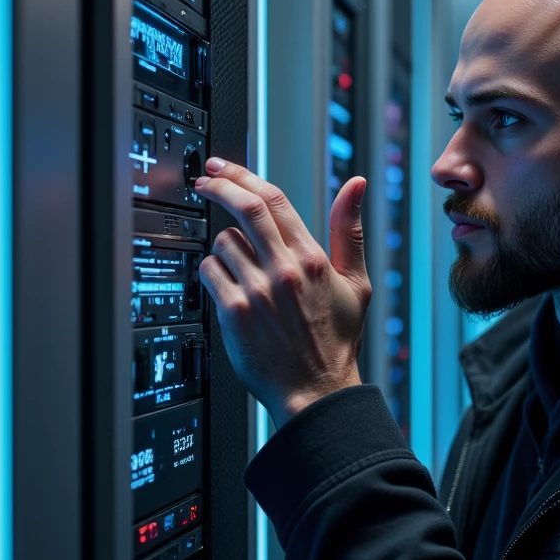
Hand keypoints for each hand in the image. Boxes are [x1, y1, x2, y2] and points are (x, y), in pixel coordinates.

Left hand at [193, 158, 370, 428]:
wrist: (316, 391)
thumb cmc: (335, 341)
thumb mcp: (355, 283)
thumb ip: (349, 230)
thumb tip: (355, 184)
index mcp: (312, 259)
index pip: (273, 199)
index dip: (244, 175)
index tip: (224, 168)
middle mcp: (285, 270)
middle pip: (244, 208)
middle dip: (219, 186)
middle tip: (205, 180)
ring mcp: (257, 291)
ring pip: (223, 242)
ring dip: (223, 245)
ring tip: (236, 264)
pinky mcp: (235, 312)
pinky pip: (209, 272)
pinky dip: (211, 272)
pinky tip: (225, 284)